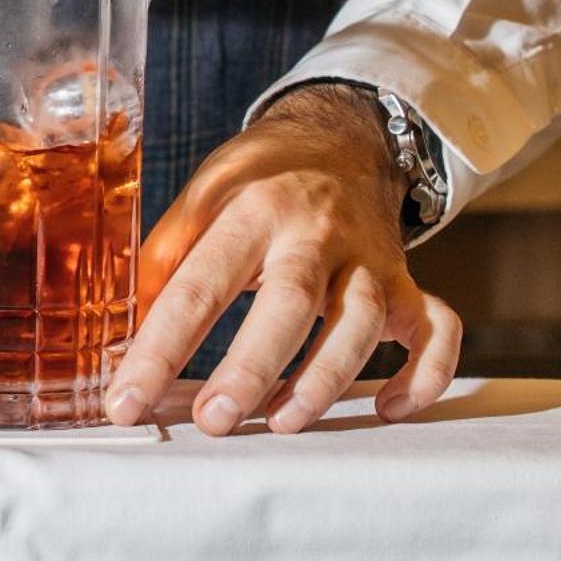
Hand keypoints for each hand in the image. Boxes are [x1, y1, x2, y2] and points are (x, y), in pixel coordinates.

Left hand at [105, 83, 462, 435]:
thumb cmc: (257, 178)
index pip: (198, 285)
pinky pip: (436, 329)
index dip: (160, 348)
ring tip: (282, 422)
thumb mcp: (200, 196)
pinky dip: (425, 374)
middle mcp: (315, 234)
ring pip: (362, 322)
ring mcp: (367, 259)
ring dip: (326, 379)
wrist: (339, 139)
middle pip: (290, 303)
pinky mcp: (407, 281)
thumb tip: (123, 333)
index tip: (127, 401)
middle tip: (213, 421)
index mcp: (250, 211)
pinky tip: (388, 408)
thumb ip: (164, 258)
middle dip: (252, 368)